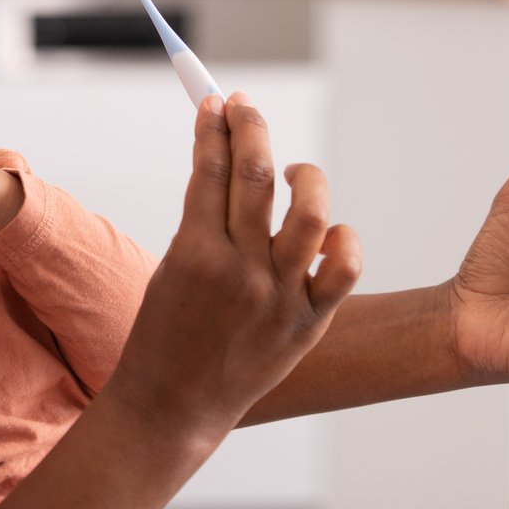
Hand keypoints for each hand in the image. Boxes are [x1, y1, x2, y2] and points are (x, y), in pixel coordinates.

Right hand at [107, 95, 360, 449]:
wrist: (174, 405)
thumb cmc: (164, 334)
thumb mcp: (171, 269)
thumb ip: (201, 222)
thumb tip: (224, 162)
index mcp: (194, 254)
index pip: (210, 169)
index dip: (214, 127)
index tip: (216, 102)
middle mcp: (240, 271)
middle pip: (255, 176)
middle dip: (250, 128)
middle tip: (245, 107)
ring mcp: (279, 297)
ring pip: (310, 212)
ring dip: (305, 175)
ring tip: (294, 171)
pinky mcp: (309, 321)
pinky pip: (344, 267)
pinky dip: (343, 238)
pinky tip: (327, 231)